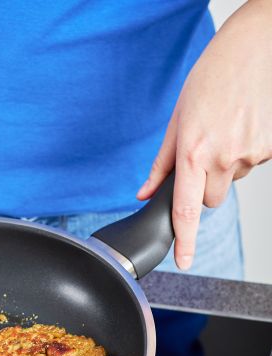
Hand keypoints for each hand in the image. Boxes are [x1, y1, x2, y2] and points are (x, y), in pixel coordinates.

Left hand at [136, 0, 271, 270]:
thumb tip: (143, 193)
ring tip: (222, 134)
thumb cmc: (209, 80)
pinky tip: (240, 130)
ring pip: (229, 183)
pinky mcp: (269, 148)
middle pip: (209, 201)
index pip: (185, 210)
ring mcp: (249, 154)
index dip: (184, 241)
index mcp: (192, 154)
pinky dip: (242, 156)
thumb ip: (160, 165)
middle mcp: (221, 158)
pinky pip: (250, 167)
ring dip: (223, 169)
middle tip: (202, 155)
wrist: (252, 49)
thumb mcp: (175, 122)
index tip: (183, 261)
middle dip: (202, 187)